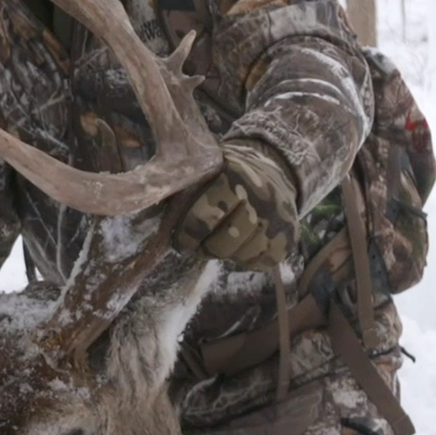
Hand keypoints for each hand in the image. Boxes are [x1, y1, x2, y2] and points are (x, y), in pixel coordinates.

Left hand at [174, 141, 298, 267]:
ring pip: (242, 255)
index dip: (188, 235)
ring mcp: (278, 218)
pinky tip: (241, 248)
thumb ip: (182, 188)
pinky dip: (247, 260)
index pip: (205, 214)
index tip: (180, 243)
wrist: (273, 172)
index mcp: (233, 176)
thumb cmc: (226, 176)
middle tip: (197, 247)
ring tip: (219, 244)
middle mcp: (260, 196)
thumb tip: (145, 206)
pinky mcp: (290, 236)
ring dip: (225, 254)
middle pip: (224, 241)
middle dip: (205, 249)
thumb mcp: (205, 172)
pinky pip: (262, 263)